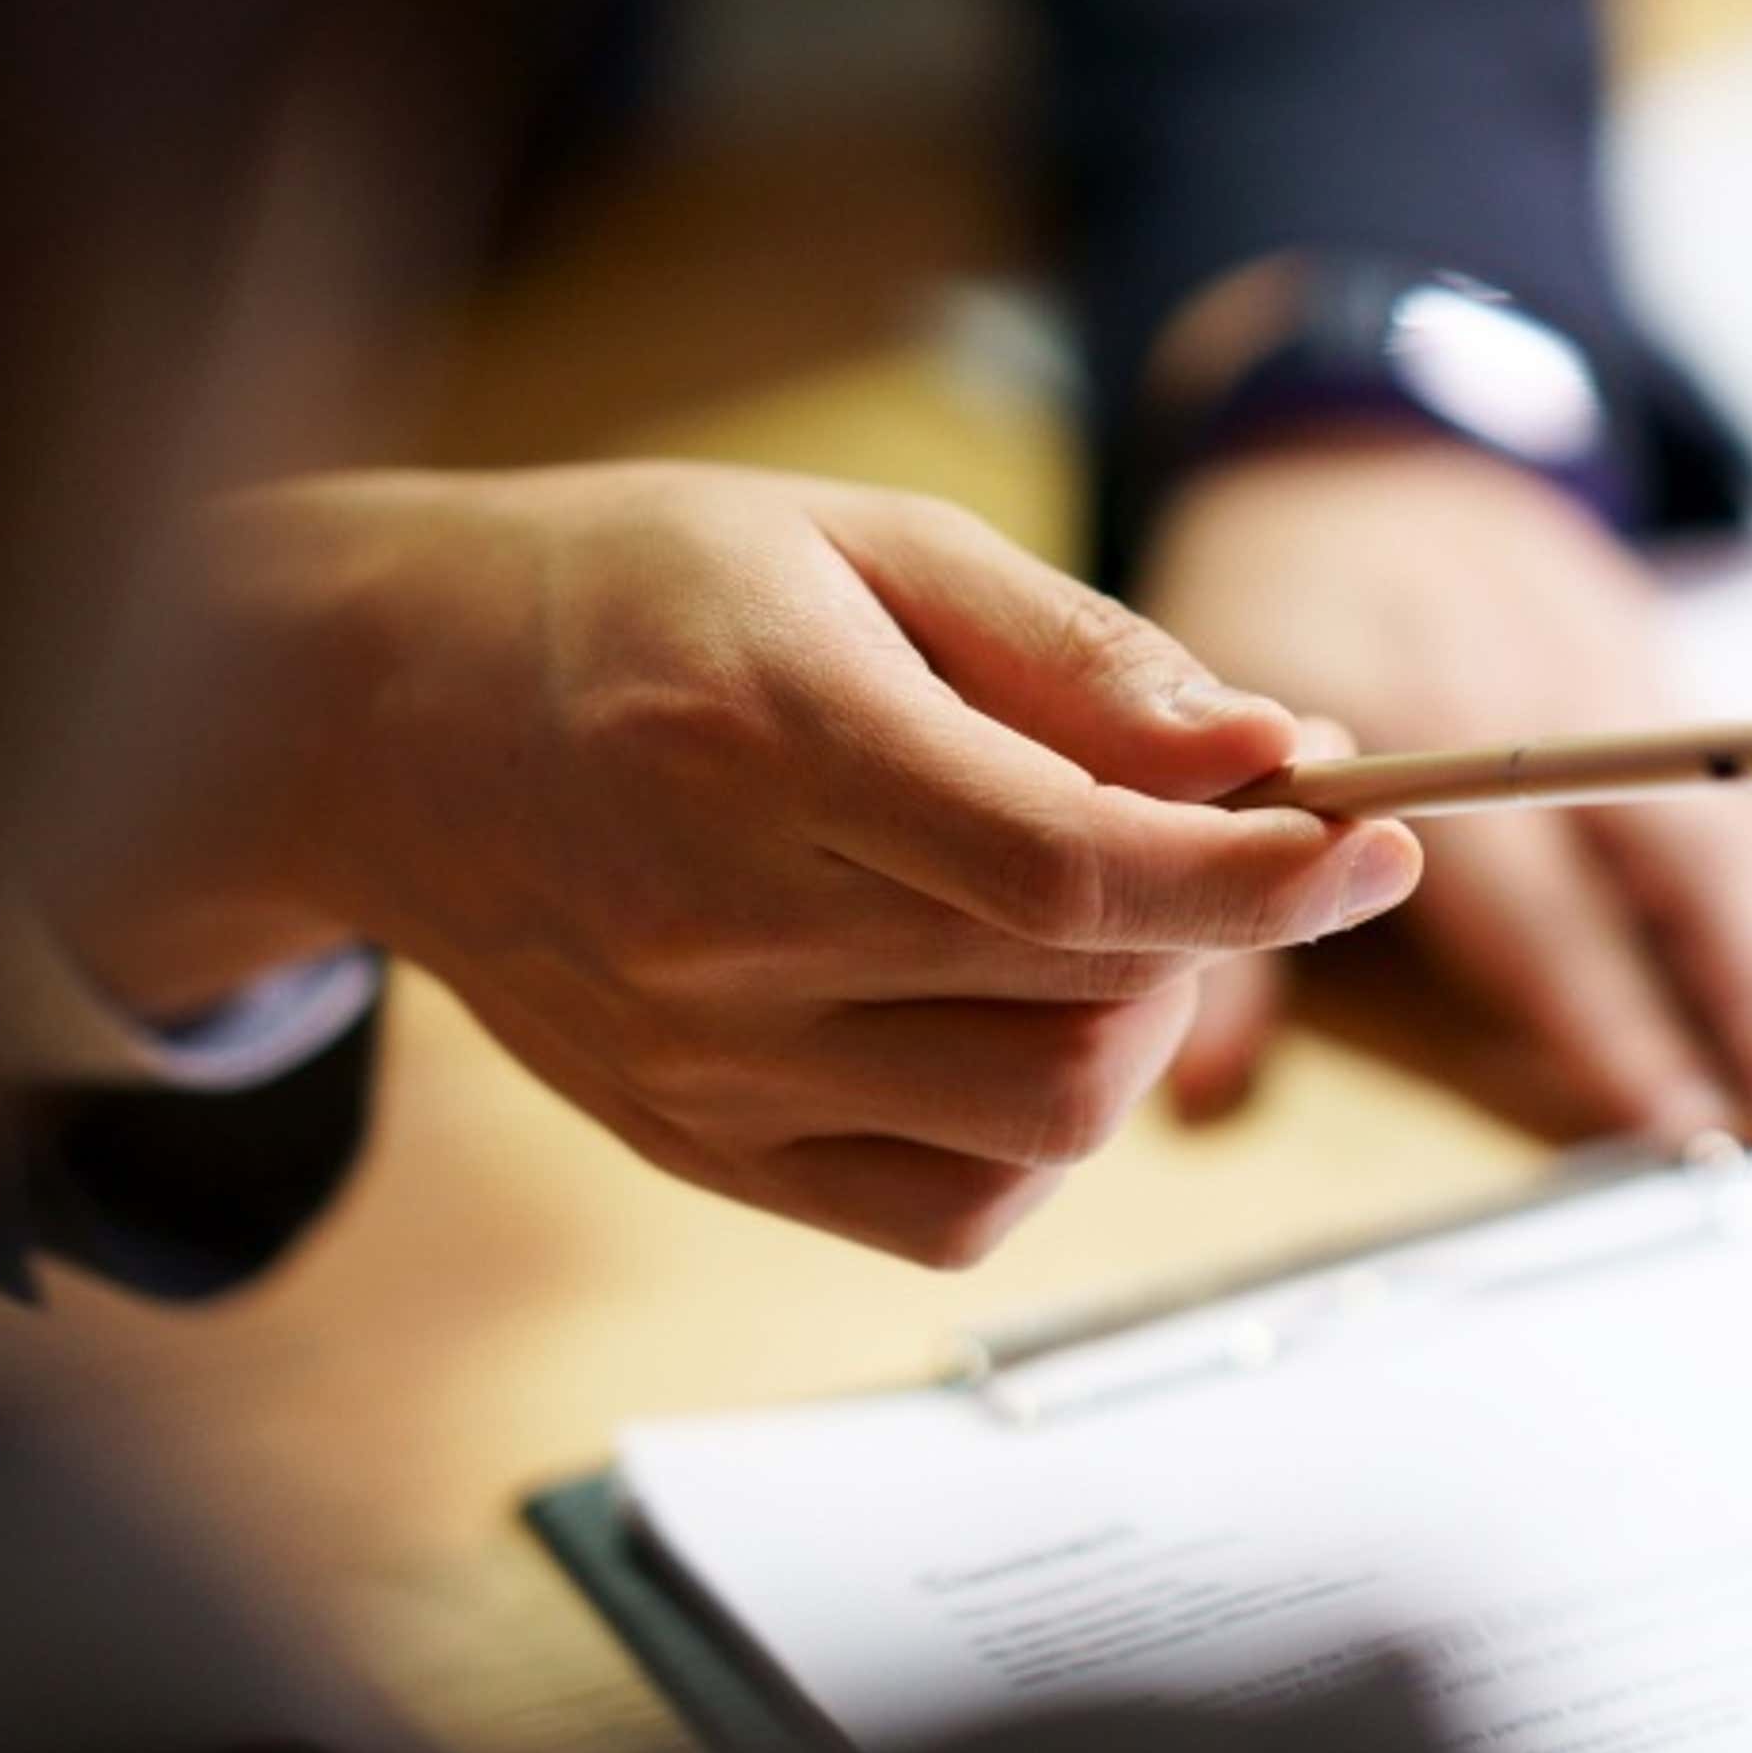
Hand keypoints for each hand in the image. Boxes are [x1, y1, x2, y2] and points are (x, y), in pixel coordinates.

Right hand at [60, 464, 1419, 1263]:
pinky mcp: (703, 1149)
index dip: (1260, 876)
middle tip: (1201, 826)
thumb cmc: (637, 592)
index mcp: (771, 740)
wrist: (375, 714)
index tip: (1377, 842)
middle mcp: (726, 930)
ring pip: (1044, 1120)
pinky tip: (1006, 1011)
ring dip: (1137, 1021)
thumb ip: (1081, 654)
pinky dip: (1037, 1131)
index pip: (1072, 867)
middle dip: (1214, 912)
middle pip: (1082, 993)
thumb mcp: (865, 542)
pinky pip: (953, 1210)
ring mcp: (709, 1066)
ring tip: (1089, 909)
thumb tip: (1274, 751)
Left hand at [1131, 432, 1751, 1139]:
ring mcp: (1658, 701)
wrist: (1356, 459)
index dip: (1603, 1014)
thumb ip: (1217, 937)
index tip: (1668, 1122)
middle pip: (1691, 871)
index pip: (1533, 899)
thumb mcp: (1193, 765)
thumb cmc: (1271, 638)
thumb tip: (1198, 1107)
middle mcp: (1567, 711)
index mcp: (1431, 728)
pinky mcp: (1710, 699)